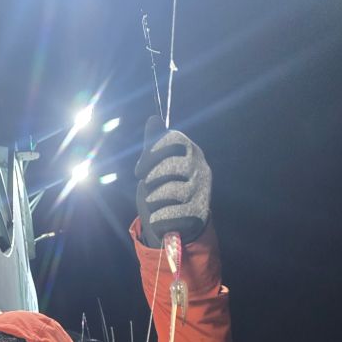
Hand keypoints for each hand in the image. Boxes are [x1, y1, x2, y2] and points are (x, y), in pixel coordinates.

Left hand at [135, 116, 211, 247]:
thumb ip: (155, 144)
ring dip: (154, 199)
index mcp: (192, 152)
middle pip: (172, 164)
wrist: (180, 221)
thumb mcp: (158, 164)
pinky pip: (174, 214)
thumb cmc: (165, 186)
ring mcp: (202, 192)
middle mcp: (201, 169)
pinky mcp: (200, 214)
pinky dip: (159, 218)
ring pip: (172, 191)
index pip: (174, 139)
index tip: (139, 171)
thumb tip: (153, 119)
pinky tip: (156, 219)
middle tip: (146, 186)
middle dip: (152, 177)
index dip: (152, 152)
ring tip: (152, 203)